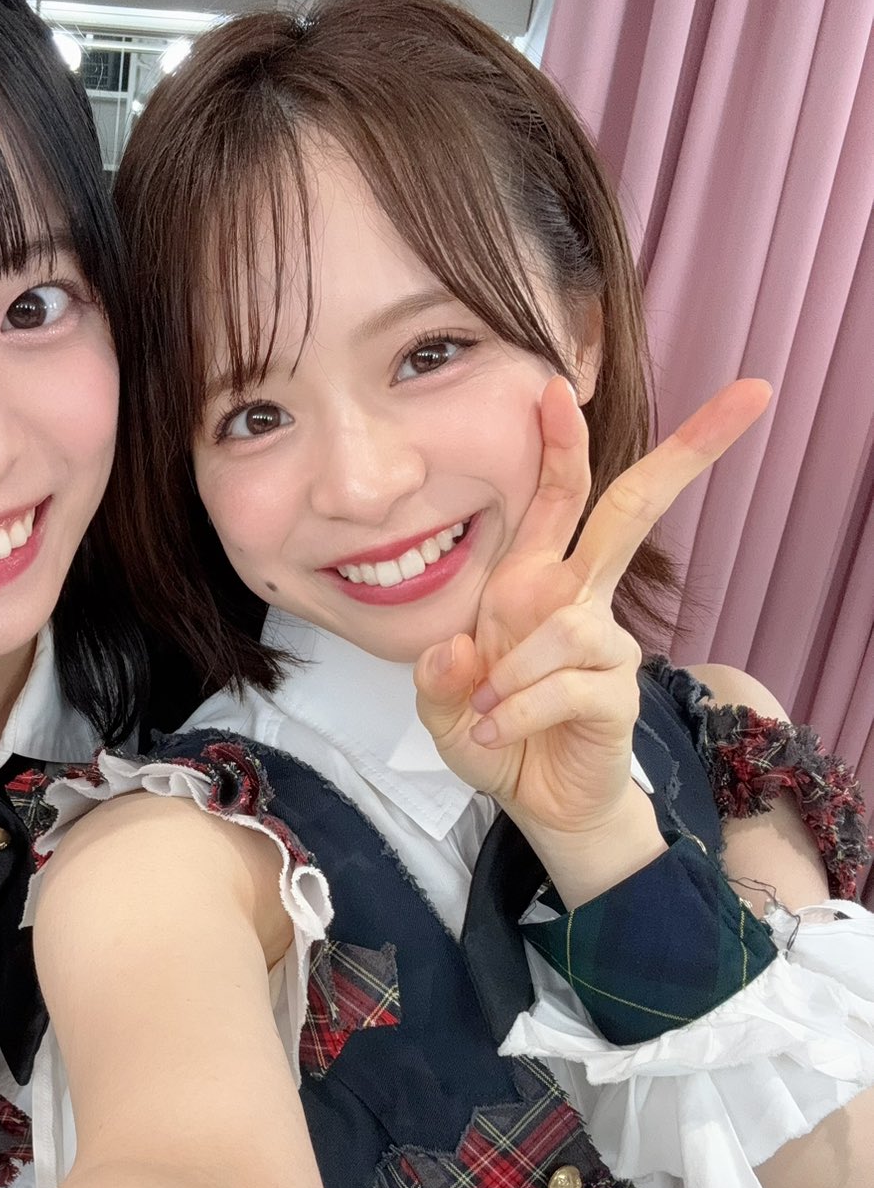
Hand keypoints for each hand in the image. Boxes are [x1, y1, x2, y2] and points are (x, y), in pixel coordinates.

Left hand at [413, 375, 768, 872]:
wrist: (532, 803)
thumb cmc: (492, 735)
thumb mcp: (441, 707)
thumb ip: (436, 678)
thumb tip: (456, 652)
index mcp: (534, 582)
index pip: (558, 499)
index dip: (559, 443)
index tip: (554, 384)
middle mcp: (575, 600)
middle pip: (634, 510)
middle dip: (687, 451)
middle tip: (750, 395)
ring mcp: (603, 645)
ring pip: (566, 628)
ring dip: (513, 672)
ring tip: (482, 711)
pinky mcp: (617, 694)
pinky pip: (566, 685)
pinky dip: (518, 709)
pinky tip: (493, 733)